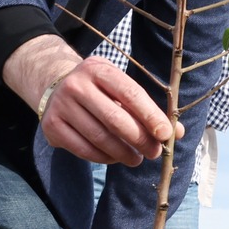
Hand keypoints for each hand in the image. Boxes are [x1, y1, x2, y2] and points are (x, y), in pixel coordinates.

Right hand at [3, 37, 175, 166]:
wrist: (55, 87)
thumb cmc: (100, 90)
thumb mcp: (120, 88)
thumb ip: (147, 108)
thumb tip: (177, 133)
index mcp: (99, 69)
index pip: (130, 93)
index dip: (150, 115)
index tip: (166, 134)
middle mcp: (77, 84)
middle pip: (115, 119)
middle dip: (140, 139)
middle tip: (154, 152)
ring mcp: (61, 105)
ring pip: (99, 137)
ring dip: (123, 153)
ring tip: (136, 159)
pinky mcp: (51, 126)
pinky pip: (84, 149)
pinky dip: (104, 158)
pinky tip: (115, 158)